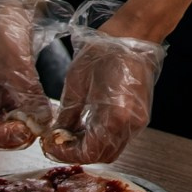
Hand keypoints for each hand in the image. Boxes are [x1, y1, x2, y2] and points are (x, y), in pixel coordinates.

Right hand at [0, 0, 69, 148]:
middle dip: (8, 137)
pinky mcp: (2, 97)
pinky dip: (24, 119)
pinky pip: (11, 116)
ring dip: (18, 130)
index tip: (22, 133)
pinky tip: (39, 115)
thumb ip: (29, 95)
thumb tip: (43, 122)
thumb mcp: (17, 64)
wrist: (6, 10)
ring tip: (38, 124)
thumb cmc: (2, 32)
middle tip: (32, 133)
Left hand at [44, 2, 165, 164]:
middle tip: (59, 143)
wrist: (133, 35)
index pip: (89, 152)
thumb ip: (67, 115)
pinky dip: (102, 139)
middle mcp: (130, 123)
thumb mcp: (75, 83)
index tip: (51, 145)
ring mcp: (138, 121)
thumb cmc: (105, 51)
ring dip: (91, 148)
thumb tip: (57, 133)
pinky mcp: (140, 115)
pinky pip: (119, 138)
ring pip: (112, 149)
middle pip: (102, 156)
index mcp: (114, 116)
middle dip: (78, 154)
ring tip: (71, 135)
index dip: (67, 153)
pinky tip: (87, 126)